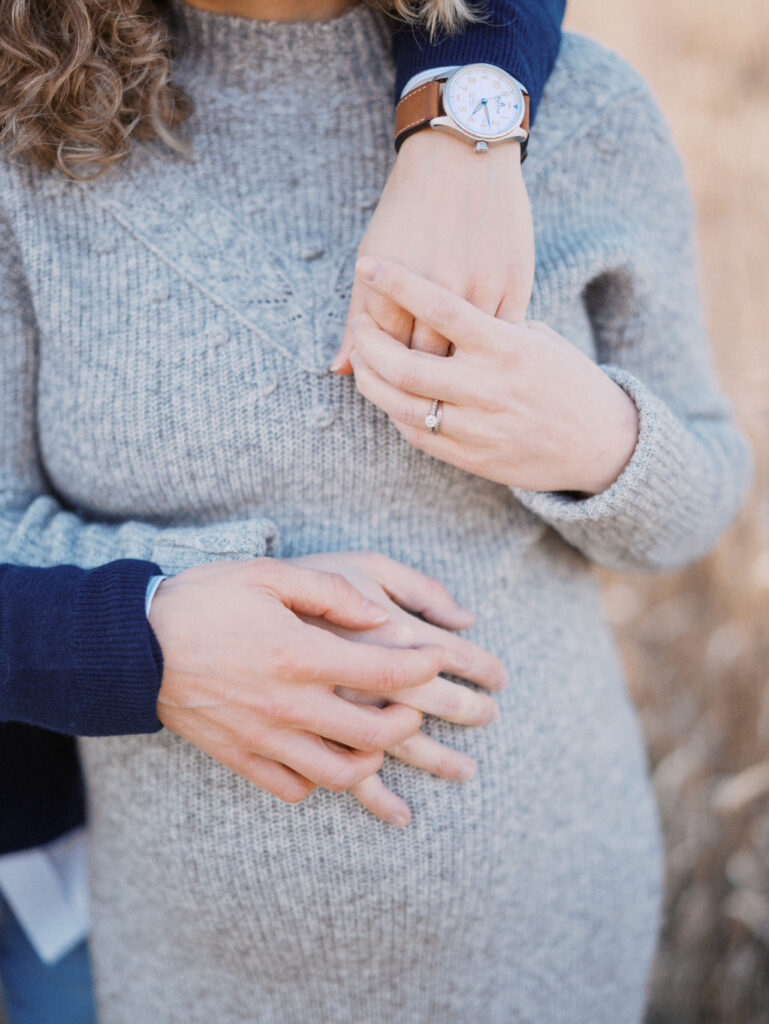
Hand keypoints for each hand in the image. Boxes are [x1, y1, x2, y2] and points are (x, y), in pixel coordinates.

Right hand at [149, 558, 444, 814]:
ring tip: (377, 737)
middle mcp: (290, 705)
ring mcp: (265, 738)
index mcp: (301, 655)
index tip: (438, 658)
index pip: (387, 672)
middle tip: (415, 703)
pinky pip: (294, 787)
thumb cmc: (204, 600)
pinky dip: (319, 778)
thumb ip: (332, 593)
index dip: (426, 666)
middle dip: (411, 721)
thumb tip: (381, 616)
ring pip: (341, 773)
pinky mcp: (240, 757)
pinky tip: (324, 754)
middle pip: (376, 734)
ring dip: (372, 759)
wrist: (133, 645)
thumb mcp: (270, 575)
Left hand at [331, 130, 532, 370]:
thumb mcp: (372, 257)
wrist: (462, 154)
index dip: (388, 373)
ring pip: (469, 355)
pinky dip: (490, 350)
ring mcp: (482, 289)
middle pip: (428, 364)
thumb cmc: (407, 208)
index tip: (390, 373)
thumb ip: (357, 318)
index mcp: (398, 289)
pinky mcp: (516, 284)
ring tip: (450, 378)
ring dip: (458, 373)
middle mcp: (441, 292)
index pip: (389, 357)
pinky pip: (503, 335)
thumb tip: (339, 370)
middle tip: (421, 384)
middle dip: (422, 381)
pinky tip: (482, 355)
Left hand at [348, 258, 639, 495]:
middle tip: (359, 326)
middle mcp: (488, 388)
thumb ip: (485, 327)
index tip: (368, 264)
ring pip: (401, 406)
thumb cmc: (566, 379)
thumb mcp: (535, 339)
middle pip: (404, 365)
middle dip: (369, 343)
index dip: (396, 284)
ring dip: (371, 381)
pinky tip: (390, 394)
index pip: (439, 306)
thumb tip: (429, 310)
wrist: (601, 443)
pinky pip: (417, 435)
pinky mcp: (471, 458)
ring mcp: (477, 428)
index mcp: (506, 347)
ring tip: (364, 360)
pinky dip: (395, 412)